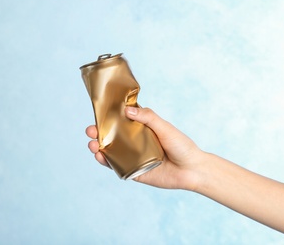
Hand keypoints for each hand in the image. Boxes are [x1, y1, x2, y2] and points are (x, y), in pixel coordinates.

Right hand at [86, 107, 204, 189]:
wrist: (192, 170)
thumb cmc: (182, 146)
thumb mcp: (165, 128)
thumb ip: (148, 118)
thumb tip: (128, 110)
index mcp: (143, 129)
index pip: (122, 121)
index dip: (109, 117)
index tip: (98, 112)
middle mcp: (136, 142)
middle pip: (113, 136)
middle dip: (99, 132)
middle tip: (90, 130)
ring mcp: (134, 157)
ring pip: (112, 151)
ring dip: (99, 147)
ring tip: (92, 144)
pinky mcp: (134, 172)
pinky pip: (117, 167)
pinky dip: (107, 162)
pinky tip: (100, 156)